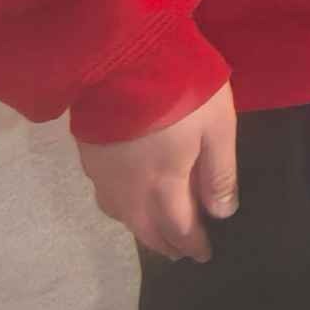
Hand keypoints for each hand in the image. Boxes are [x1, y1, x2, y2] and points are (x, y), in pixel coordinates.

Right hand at [78, 84, 237, 261]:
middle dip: (164, 243)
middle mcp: (128, 189)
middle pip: (145, 228)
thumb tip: (221, 214)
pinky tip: (127, 197)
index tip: (203, 255)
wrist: (123, 55)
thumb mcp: (217, 127)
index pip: (178, 228)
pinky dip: (121, 206)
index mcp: (163, 184)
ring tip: (154, 231)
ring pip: (121, 214)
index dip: (192, 244)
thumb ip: (219, 172)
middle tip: (179, 253)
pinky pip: (105, 194)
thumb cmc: (181, 90)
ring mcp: (103, 172)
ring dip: (140, 227)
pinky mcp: (88, 153)